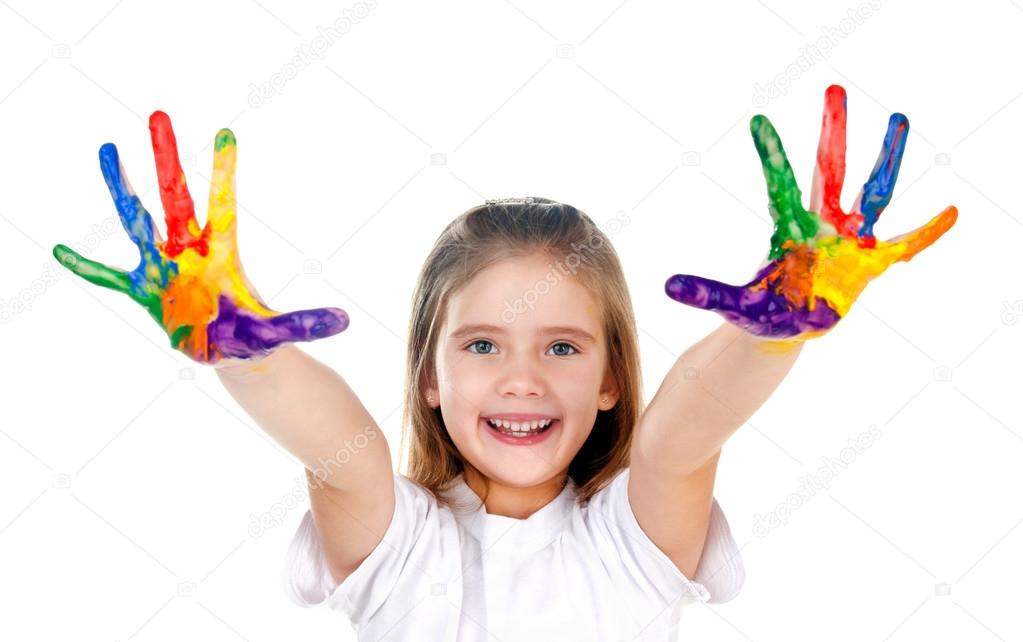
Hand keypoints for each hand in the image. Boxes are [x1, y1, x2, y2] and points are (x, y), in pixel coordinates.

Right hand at [52, 112, 348, 363]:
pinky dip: (87, 267)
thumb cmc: (255, 337)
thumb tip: (346, 321)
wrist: (231, 355)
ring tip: (108, 149)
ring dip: (123, 188)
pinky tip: (59, 251)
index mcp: (222, 254)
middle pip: (176, 197)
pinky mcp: (146, 292)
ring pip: (139, 221)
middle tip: (159, 114)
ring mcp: (165, 269)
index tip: (227, 133)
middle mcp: (190, 252)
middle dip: (167, 159)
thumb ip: (305, 325)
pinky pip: (111, 277)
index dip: (224, 172)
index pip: (223, 205)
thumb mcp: (279, 332)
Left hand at [665, 84, 956, 343]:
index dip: (772, 156)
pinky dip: (927, 232)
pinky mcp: (868, 265)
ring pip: (871, 193)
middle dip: (832, 133)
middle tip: (833, 89)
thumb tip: (668, 285)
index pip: (780, 186)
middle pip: (829, 172)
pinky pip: (904, 246)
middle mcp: (820, 227)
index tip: (758, 120)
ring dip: (886, 158)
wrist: (786, 329)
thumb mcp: (733, 305)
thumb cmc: (760, 313)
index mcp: (788, 231)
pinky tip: (953, 211)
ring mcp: (847, 242)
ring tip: (898, 117)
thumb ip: (707, 293)